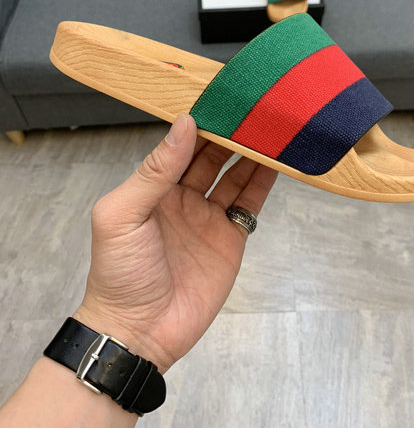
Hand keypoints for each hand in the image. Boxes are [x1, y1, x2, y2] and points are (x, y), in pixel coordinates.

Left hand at [74, 114, 276, 373]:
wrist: (139, 332)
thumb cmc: (119, 273)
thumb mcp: (123, 214)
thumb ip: (155, 171)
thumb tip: (184, 125)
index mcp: (153, 187)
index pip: (181, 146)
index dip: (200, 123)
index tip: (220, 98)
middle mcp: (182, 197)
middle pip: (212, 156)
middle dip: (230, 133)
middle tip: (253, 108)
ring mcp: (208, 218)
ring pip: (234, 175)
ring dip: (251, 153)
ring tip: (270, 128)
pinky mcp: (230, 239)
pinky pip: (249, 204)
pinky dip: (264, 183)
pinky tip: (277, 162)